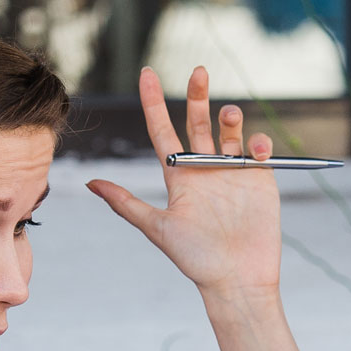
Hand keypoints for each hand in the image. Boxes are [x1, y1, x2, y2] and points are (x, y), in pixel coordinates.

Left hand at [87, 67, 281, 303]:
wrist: (237, 280)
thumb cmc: (195, 259)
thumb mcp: (158, 229)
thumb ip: (126, 204)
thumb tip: (90, 183)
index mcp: (178, 177)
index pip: (163, 131)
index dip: (153, 102)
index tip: (147, 73)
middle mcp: (204, 170)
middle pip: (198, 122)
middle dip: (198, 95)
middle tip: (198, 71)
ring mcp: (233, 172)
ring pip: (229, 131)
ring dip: (229, 116)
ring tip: (228, 114)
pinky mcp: (259, 179)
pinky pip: (257, 150)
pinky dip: (258, 141)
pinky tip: (255, 147)